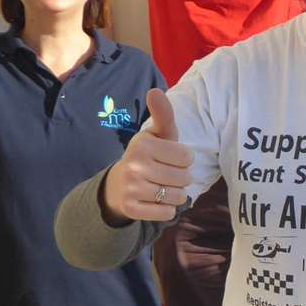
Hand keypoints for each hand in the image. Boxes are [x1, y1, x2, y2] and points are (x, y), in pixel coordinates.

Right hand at [101, 89, 191, 222]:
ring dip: (175, 195)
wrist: (118, 185)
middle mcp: (134, 165)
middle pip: (185, 178)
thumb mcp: (157, 135)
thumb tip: (155, 91)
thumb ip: (162, 114)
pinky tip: (153, 201)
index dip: (183, 160)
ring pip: (178, 197)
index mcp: (142, 144)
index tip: (168, 158)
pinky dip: (166, 210)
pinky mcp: (131, 209)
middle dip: (180, 178)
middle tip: (163, 174)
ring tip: (160, 187)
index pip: (187, 158)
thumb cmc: (148, 156)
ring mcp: (131, 188)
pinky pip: (167, 213)